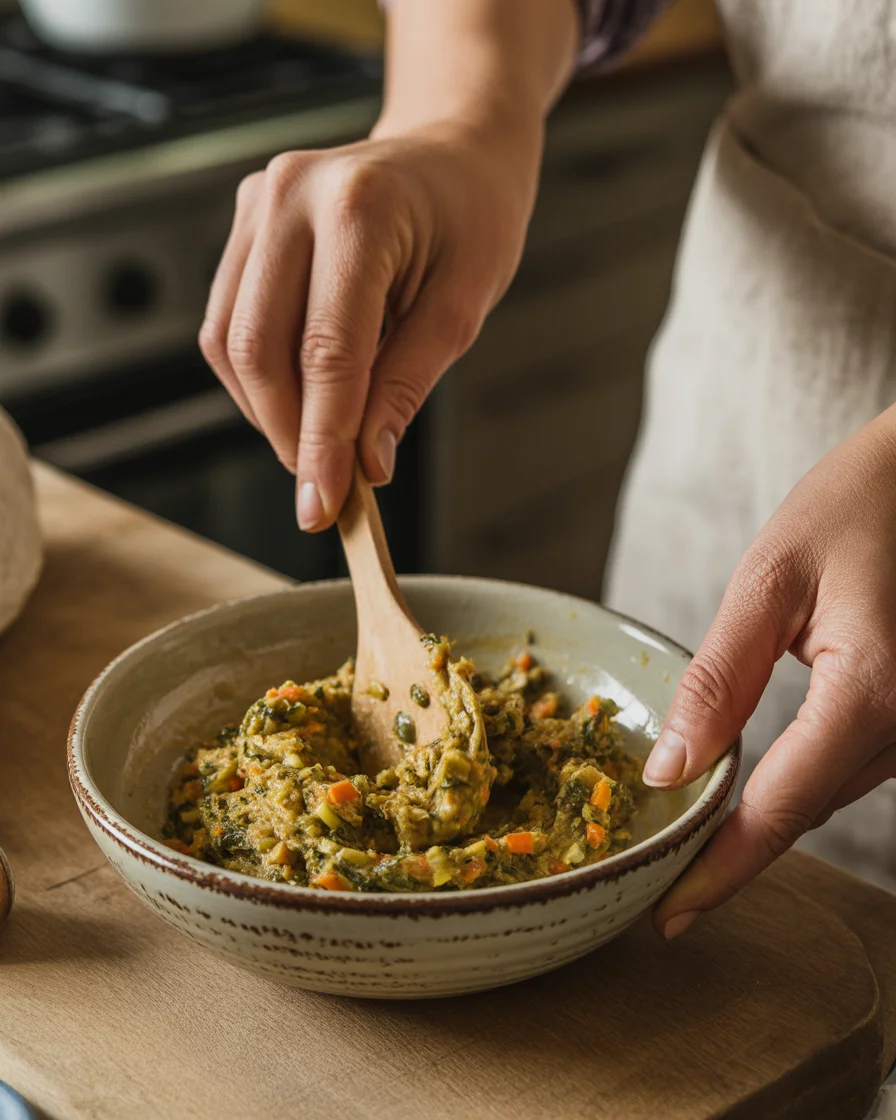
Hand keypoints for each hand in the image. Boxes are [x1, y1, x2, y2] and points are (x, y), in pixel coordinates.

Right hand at [199, 120, 540, 529]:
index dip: (321, 439)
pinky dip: (260, 376)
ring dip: (267, 410)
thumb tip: (365, 464)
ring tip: (319, 441)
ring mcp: (257, 203)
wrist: (453, 150)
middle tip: (323, 488)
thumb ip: (407, 385)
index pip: (326, 351)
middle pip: (257, 348)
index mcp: (358, 209)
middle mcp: (290, 196)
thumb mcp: (463, 306)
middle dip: (287, 433)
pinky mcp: (244, 222)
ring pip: (229, 340)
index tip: (324, 506)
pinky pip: (228, 320)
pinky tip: (302, 396)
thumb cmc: (472, 218)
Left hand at [642, 407, 895, 937]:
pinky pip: (846, 765)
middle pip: (805, 811)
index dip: (721, 868)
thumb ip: (720, 677)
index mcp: (874, 692)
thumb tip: (670, 770)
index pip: (783, 806)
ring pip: (826, 793)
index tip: (668, 917)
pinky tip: (744, 790)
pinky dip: (793, 783)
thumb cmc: (857, 507)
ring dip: (761, 822)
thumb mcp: (771, 579)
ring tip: (687, 847)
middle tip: (658, 886)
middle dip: (731, 854)